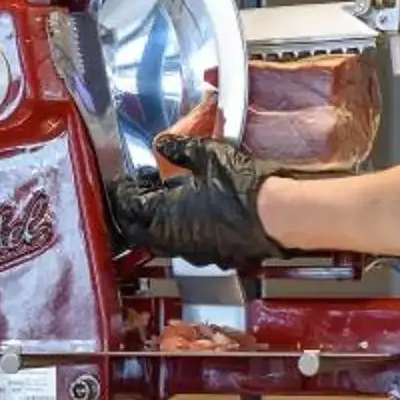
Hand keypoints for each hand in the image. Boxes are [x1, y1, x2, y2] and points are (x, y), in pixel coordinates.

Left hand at [105, 135, 287, 267]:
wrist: (277, 217)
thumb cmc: (244, 189)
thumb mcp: (208, 155)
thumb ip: (181, 149)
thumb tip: (166, 145)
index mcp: (163, 216)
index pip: (127, 207)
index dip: (122, 191)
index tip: (125, 180)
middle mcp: (173, 240)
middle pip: (137, 230)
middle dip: (132, 210)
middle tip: (137, 190)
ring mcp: (193, 252)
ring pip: (160, 240)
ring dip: (154, 220)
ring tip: (163, 196)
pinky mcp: (213, 255)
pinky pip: (183, 245)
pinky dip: (177, 228)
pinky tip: (190, 210)